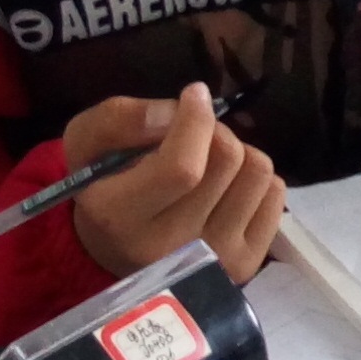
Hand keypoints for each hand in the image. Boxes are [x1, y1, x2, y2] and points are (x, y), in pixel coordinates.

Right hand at [63, 83, 283, 284]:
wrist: (116, 248)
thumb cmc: (102, 186)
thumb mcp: (86, 143)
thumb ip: (120, 119)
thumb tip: (177, 111)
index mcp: (119, 218)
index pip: (182, 167)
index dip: (196, 120)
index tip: (194, 96)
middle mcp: (168, 248)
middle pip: (226, 159)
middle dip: (215, 130)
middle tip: (196, 134)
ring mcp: (212, 261)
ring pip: (256, 172)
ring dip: (238, 151)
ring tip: (209, 162)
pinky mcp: (245, 263)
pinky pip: (274, 193)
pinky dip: (255, 177)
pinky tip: (227, 187)